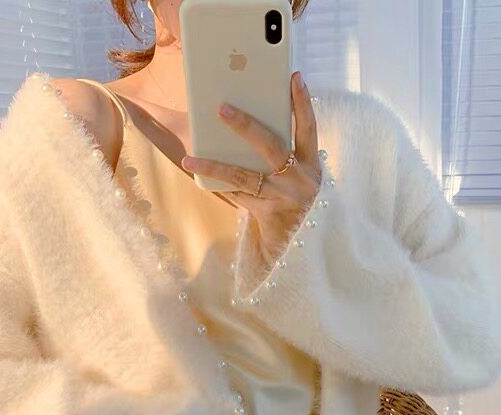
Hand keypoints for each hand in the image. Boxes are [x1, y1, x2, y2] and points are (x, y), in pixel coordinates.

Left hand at [180, 71, 321, 263]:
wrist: (301, 251)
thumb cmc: (294, 207)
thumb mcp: (296, 180)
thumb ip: (280, 158)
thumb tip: (241, 128)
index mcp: (311, 166)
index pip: (308, 128)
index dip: (302, 103)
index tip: (293, 77)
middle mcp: (301, 181)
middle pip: (271, 145)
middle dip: (245, 125)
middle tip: (221, 107)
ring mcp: (284, 199)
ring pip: (244, 176)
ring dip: (215, 164)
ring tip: (189, 156)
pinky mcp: (268, 215)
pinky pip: (237, 196)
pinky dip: (219, 186)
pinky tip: (199, 176)